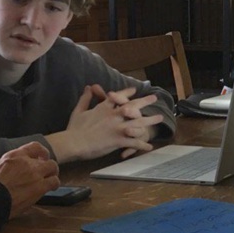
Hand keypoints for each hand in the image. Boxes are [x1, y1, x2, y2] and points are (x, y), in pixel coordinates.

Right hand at [0, 142, 61, 219]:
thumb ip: (7, 165)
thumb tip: (9, 169)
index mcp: (14, 156)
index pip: (35, 147)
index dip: (42, 152)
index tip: (42, 157)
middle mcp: (27, 162)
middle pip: (47, 159)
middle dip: (48, 165)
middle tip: (47, 171)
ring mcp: (35, 174)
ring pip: (53, 168)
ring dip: (53, 174)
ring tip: (51, 180)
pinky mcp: (40, 187)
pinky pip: (54, 182)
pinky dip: (54, 185)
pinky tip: (51, 188)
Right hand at [47, 86, 164, 161]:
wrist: (73, 142)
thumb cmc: (74, 129)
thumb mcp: (79, 110)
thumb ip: (85, 98)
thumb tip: (89, 87)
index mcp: (104, 108)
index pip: (118, 97)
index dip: (127, 93)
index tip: (134, 90)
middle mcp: (113, 115)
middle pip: (132, 106)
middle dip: (145, 101)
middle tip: (154, 98)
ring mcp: (117, 127)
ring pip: (138, 123)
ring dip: (150, 121)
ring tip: (160, 118)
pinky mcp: (118, 140)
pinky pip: (134, 142)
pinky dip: (142, 144)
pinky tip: (149, 146)